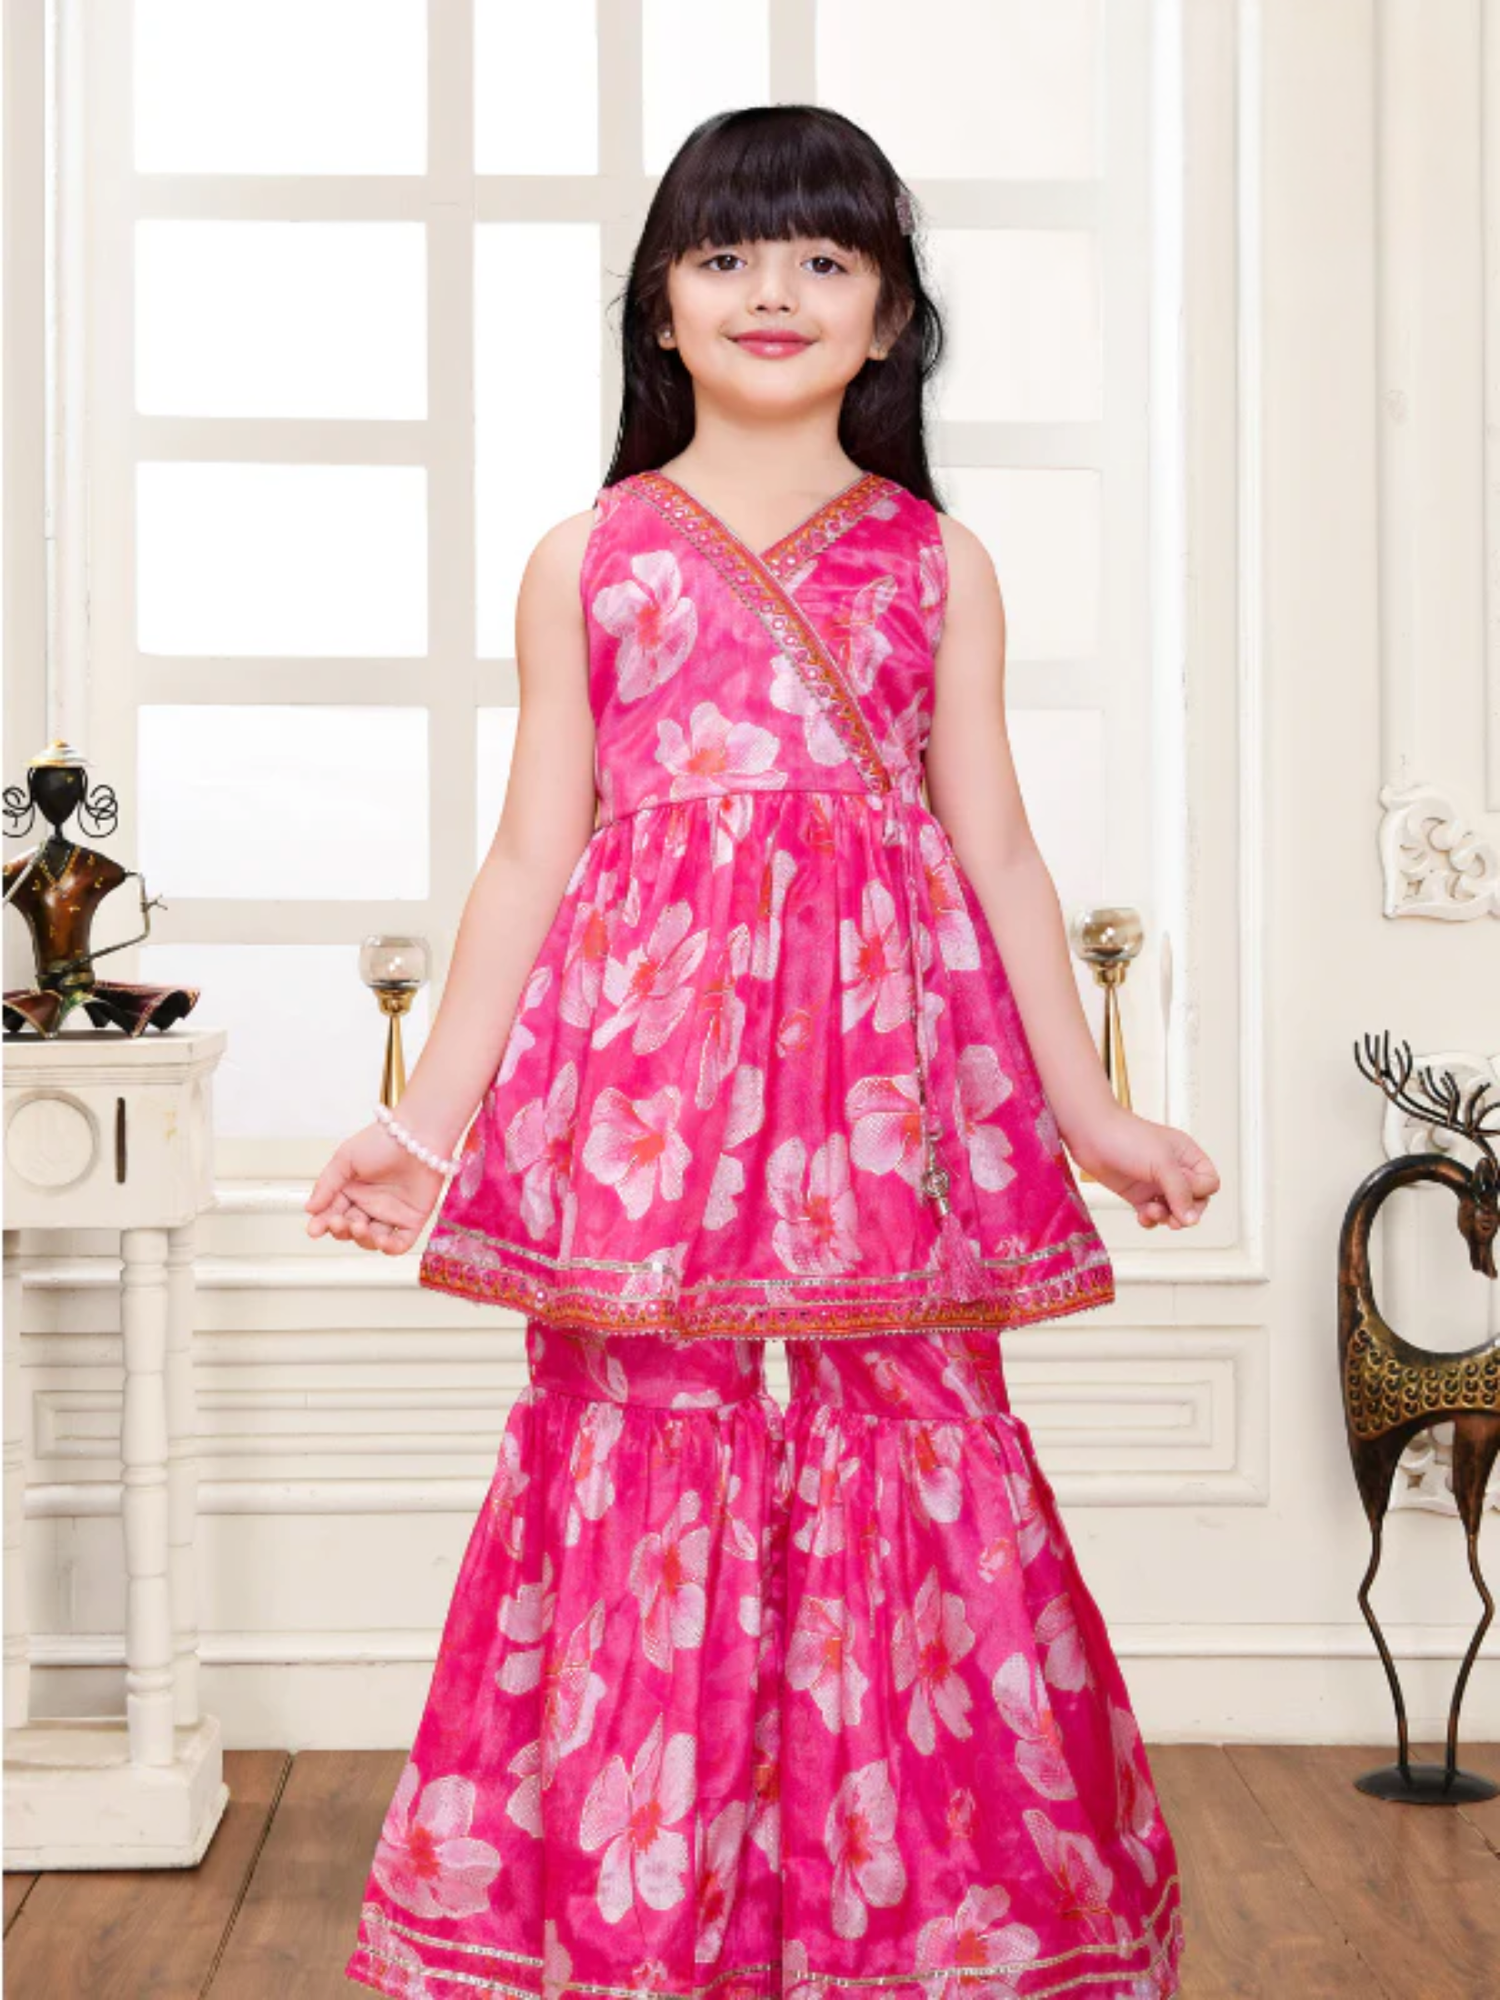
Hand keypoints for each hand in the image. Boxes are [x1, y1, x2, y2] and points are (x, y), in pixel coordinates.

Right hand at [303, 1121, 448, 1255]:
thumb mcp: (345, 1159)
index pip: (332, 1214)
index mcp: (351, 1190)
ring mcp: (391, 1213)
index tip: (314, 1229)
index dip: (322, 1224)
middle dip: (341, 1230)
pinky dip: (391, 1248)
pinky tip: (382, 1242)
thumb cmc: (383, 1140)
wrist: (418, 1135)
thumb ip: (326, 1185)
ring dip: (363, 1239)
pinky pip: (401, 1243)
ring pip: (371, 1239)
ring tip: (360, 1227)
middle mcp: (369, 1204)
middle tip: (339, 1222)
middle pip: (349, 1230)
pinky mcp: (412, 1219)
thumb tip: (309, 1208)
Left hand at [1068, 1107, 1219, 1230]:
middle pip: (1194, 1201)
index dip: (1198, 1191)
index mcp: (1187, 1155)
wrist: (1089, 1134)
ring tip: (1152, 1212)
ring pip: (1173, 1210)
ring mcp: (1155, 1182)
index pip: (1209, 1183)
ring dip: (1166, 1217)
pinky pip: (1152, 1214)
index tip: (1181, 1188)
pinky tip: (1142, 1216)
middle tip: (1174, 1219)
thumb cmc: (1126, 1137)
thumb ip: (1180, 1192)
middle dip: (1185, 1212)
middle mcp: (1173, 1169)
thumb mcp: (1161, 1163)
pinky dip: (1150, 1219)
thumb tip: (1191, 1219)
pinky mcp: (1137, 1193)